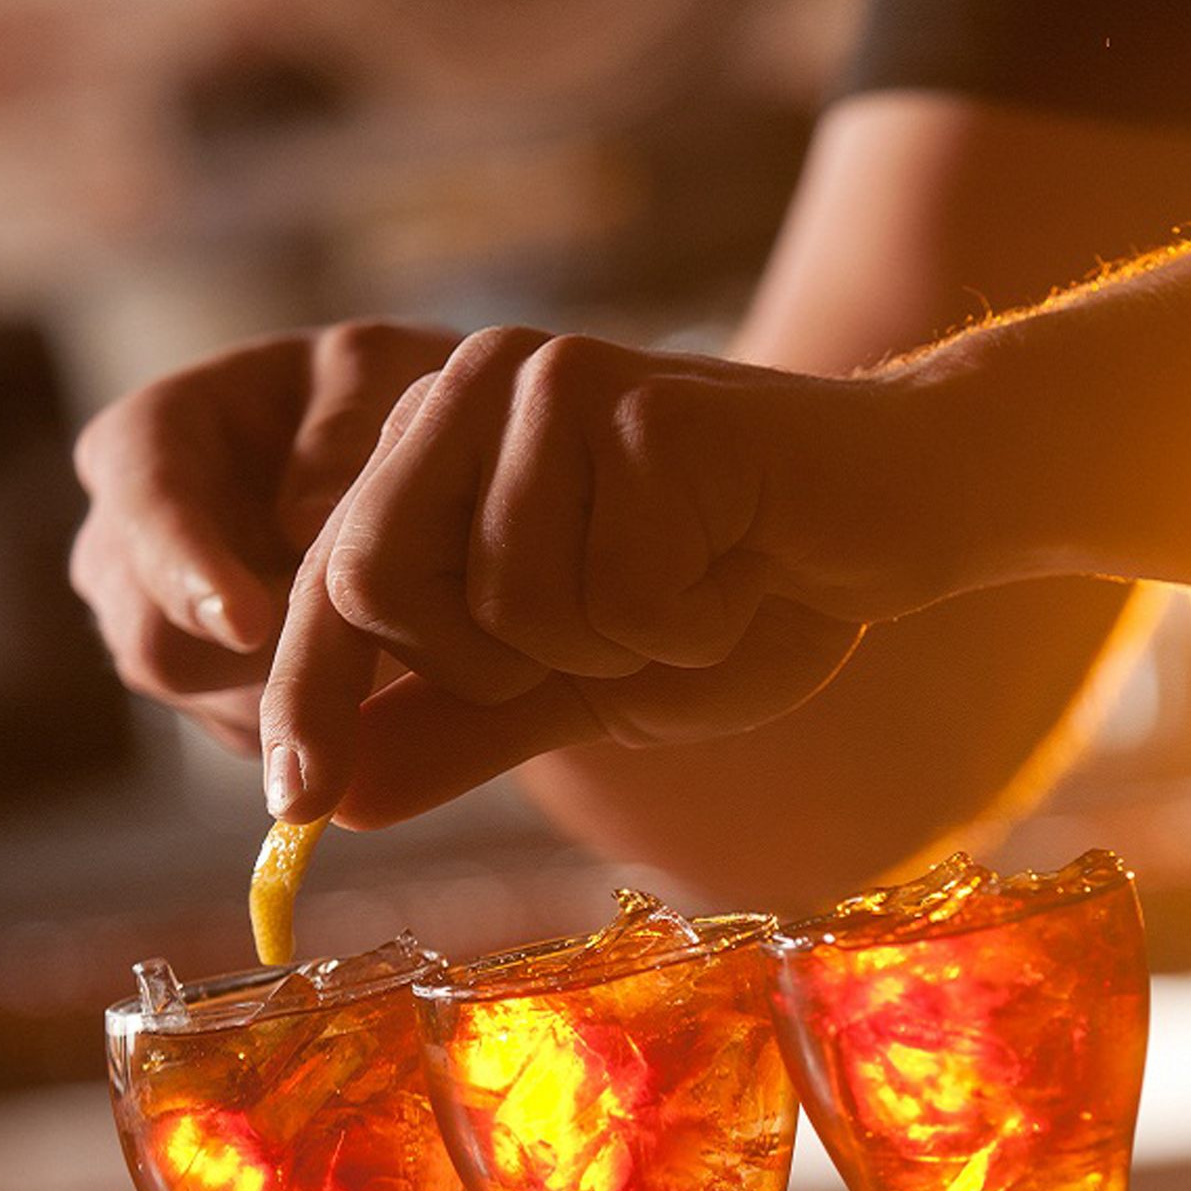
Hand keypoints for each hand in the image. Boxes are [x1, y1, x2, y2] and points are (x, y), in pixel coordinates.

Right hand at [68, 323, 460, 749]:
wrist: (384, 446)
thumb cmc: (367, 389)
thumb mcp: (372, 365)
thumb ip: (343, 423)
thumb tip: (300, 523)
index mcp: (141, 442)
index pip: (143, 512)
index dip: (188, 572)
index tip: (249, 623)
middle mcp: (119, 543)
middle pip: (151, 634)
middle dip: (249, 655)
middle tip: (365, 648)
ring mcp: (148, 622)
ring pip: (193, 694)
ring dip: (285, 684)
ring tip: (384, 645)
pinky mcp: (199, 687)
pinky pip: (238, 725)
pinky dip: (305, 709)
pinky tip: (372, 668)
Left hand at [256, 326, 955, 825]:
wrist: (894, 520)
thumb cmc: (728, 594)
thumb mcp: (569, 688)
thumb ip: (450, 729)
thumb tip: (333, 800)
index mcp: (432, 447)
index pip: (328, 586)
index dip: (306, 698)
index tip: (296, 806)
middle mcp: (473, 389)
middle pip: (375, 581)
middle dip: (486, 667)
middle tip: (595, 648)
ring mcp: (556, 384)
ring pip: (508, 601)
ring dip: (609, 646)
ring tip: (684, 592)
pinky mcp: (649, 404)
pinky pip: (622, 589)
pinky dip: (687, 621)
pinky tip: (737, 568)